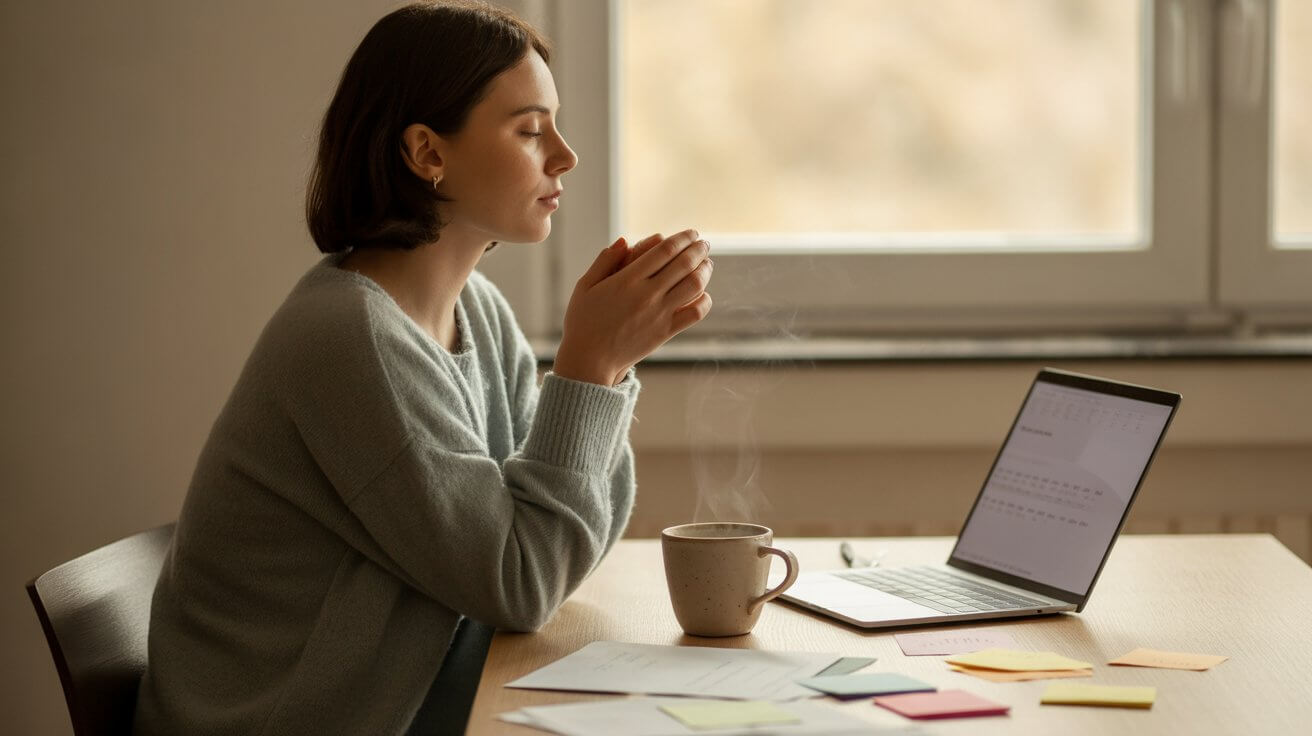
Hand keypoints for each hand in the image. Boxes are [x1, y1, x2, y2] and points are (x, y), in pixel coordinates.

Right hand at [554, 229, 712, 385]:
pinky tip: (703, 294)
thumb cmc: (583, 321)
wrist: (589, 360)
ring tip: (706, 264)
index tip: (692, 233)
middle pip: (684, 264)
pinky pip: (694, 313)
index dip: (683, 238)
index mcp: (628, 279)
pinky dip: (704, 300)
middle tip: (704, 243)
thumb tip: (624, 240)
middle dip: (698, 249)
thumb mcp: (585, 286)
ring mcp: (659, 314)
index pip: (665, 250)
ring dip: (705, 271)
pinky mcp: (666, 332)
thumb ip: (604, 261)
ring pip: (694, 285)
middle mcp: (647, 294)